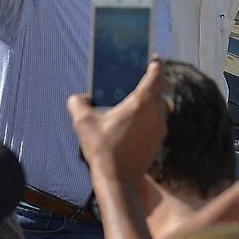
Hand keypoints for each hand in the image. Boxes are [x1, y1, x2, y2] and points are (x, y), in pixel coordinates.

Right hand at [68, 59, 169, 182]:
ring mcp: (159, 127)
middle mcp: (155, 113)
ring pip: (160, 105)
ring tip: (133, 100)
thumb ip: (78, 103)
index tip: (153, 57)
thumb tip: (79, 97)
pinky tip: (133, 121)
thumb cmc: (103, 150)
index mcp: (140, 103)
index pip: (155, 75)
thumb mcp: (83, 123)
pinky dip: (149, 115)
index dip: (156, 63)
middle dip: (152, 81)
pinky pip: (157, 120)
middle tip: (139, 77)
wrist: (119, 181)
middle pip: (160, 89)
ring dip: (150, 100)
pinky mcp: (158, 139)